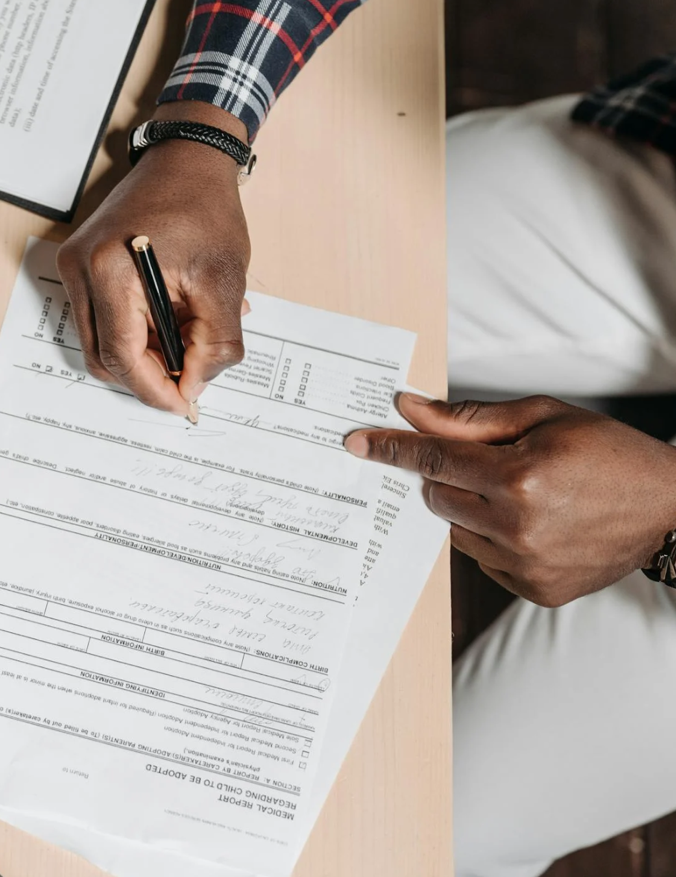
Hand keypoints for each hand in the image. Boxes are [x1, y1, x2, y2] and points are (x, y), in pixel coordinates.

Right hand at [57, 102, 250, 416]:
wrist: (186, 161)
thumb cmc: (205, 208)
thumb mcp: (224, 281)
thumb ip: (213, 344)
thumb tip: (195, 387)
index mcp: (110, 269)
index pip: (121, 354)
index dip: (153, 388)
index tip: (184, 404)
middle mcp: (80, 268)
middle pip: (104, 356)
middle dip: (148, 376)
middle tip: (190, 378)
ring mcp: (74, 267)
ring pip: (100, 343)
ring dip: (142, 355)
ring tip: (185, 338)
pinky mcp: (79, 265)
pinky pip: (101, 319)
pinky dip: (134, 332)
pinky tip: (169, 318)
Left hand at [345, 394, 675, 606]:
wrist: (671, 508)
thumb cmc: (608, 453)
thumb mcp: (542, 417)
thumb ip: (468, 418)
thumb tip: (410, 410)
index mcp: (519, 476)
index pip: (433, 458)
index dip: (392, 448)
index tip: (358, 443)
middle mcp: (518, 526)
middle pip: (437, 496)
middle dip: (444, 475)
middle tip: (481, 463)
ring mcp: (526, 566)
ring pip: (455, 530)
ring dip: (469, 508)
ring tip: (518, 493)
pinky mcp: (535, 591)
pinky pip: (482, 560)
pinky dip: (492, 538)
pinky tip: (532, 523)